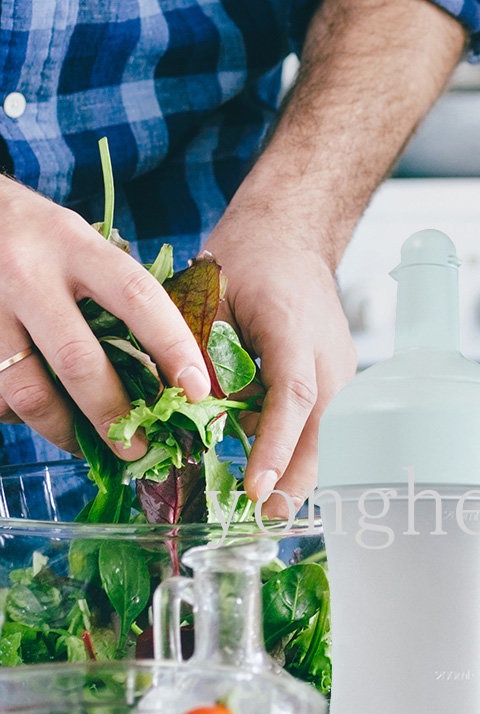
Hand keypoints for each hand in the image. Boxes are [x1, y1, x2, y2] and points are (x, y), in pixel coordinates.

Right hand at [0, 176, 210, 456]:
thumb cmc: (40, 238)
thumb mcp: (83, 244)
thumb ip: (120, 295)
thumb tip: (176, 373)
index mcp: (75, 245)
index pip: (136, 296)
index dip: (172, 346)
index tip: (198, 390)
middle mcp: (28, 273)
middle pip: (76, 359)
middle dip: (114, 414)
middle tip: (139, 449)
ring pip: (28, 391)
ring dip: (65, 431)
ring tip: (91, 447)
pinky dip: (22, 416)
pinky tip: (43, 415)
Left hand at [202, 204, 356, 516]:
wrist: (293, 237)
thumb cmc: (250, 259)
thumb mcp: (210, 296)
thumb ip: (204, 353)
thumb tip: (194, 414)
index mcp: (295, 330)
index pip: (292, 397)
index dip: (276, 446)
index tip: (257, 486)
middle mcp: (330, 356)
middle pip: (324, 429)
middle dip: (299, 478)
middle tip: (268, 517)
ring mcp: (342, 369)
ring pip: (329, 434)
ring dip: (302, 470)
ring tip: (269, 506)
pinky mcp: (339, 379)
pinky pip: (324, 423)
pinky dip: (302, 450)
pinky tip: (277, 472)